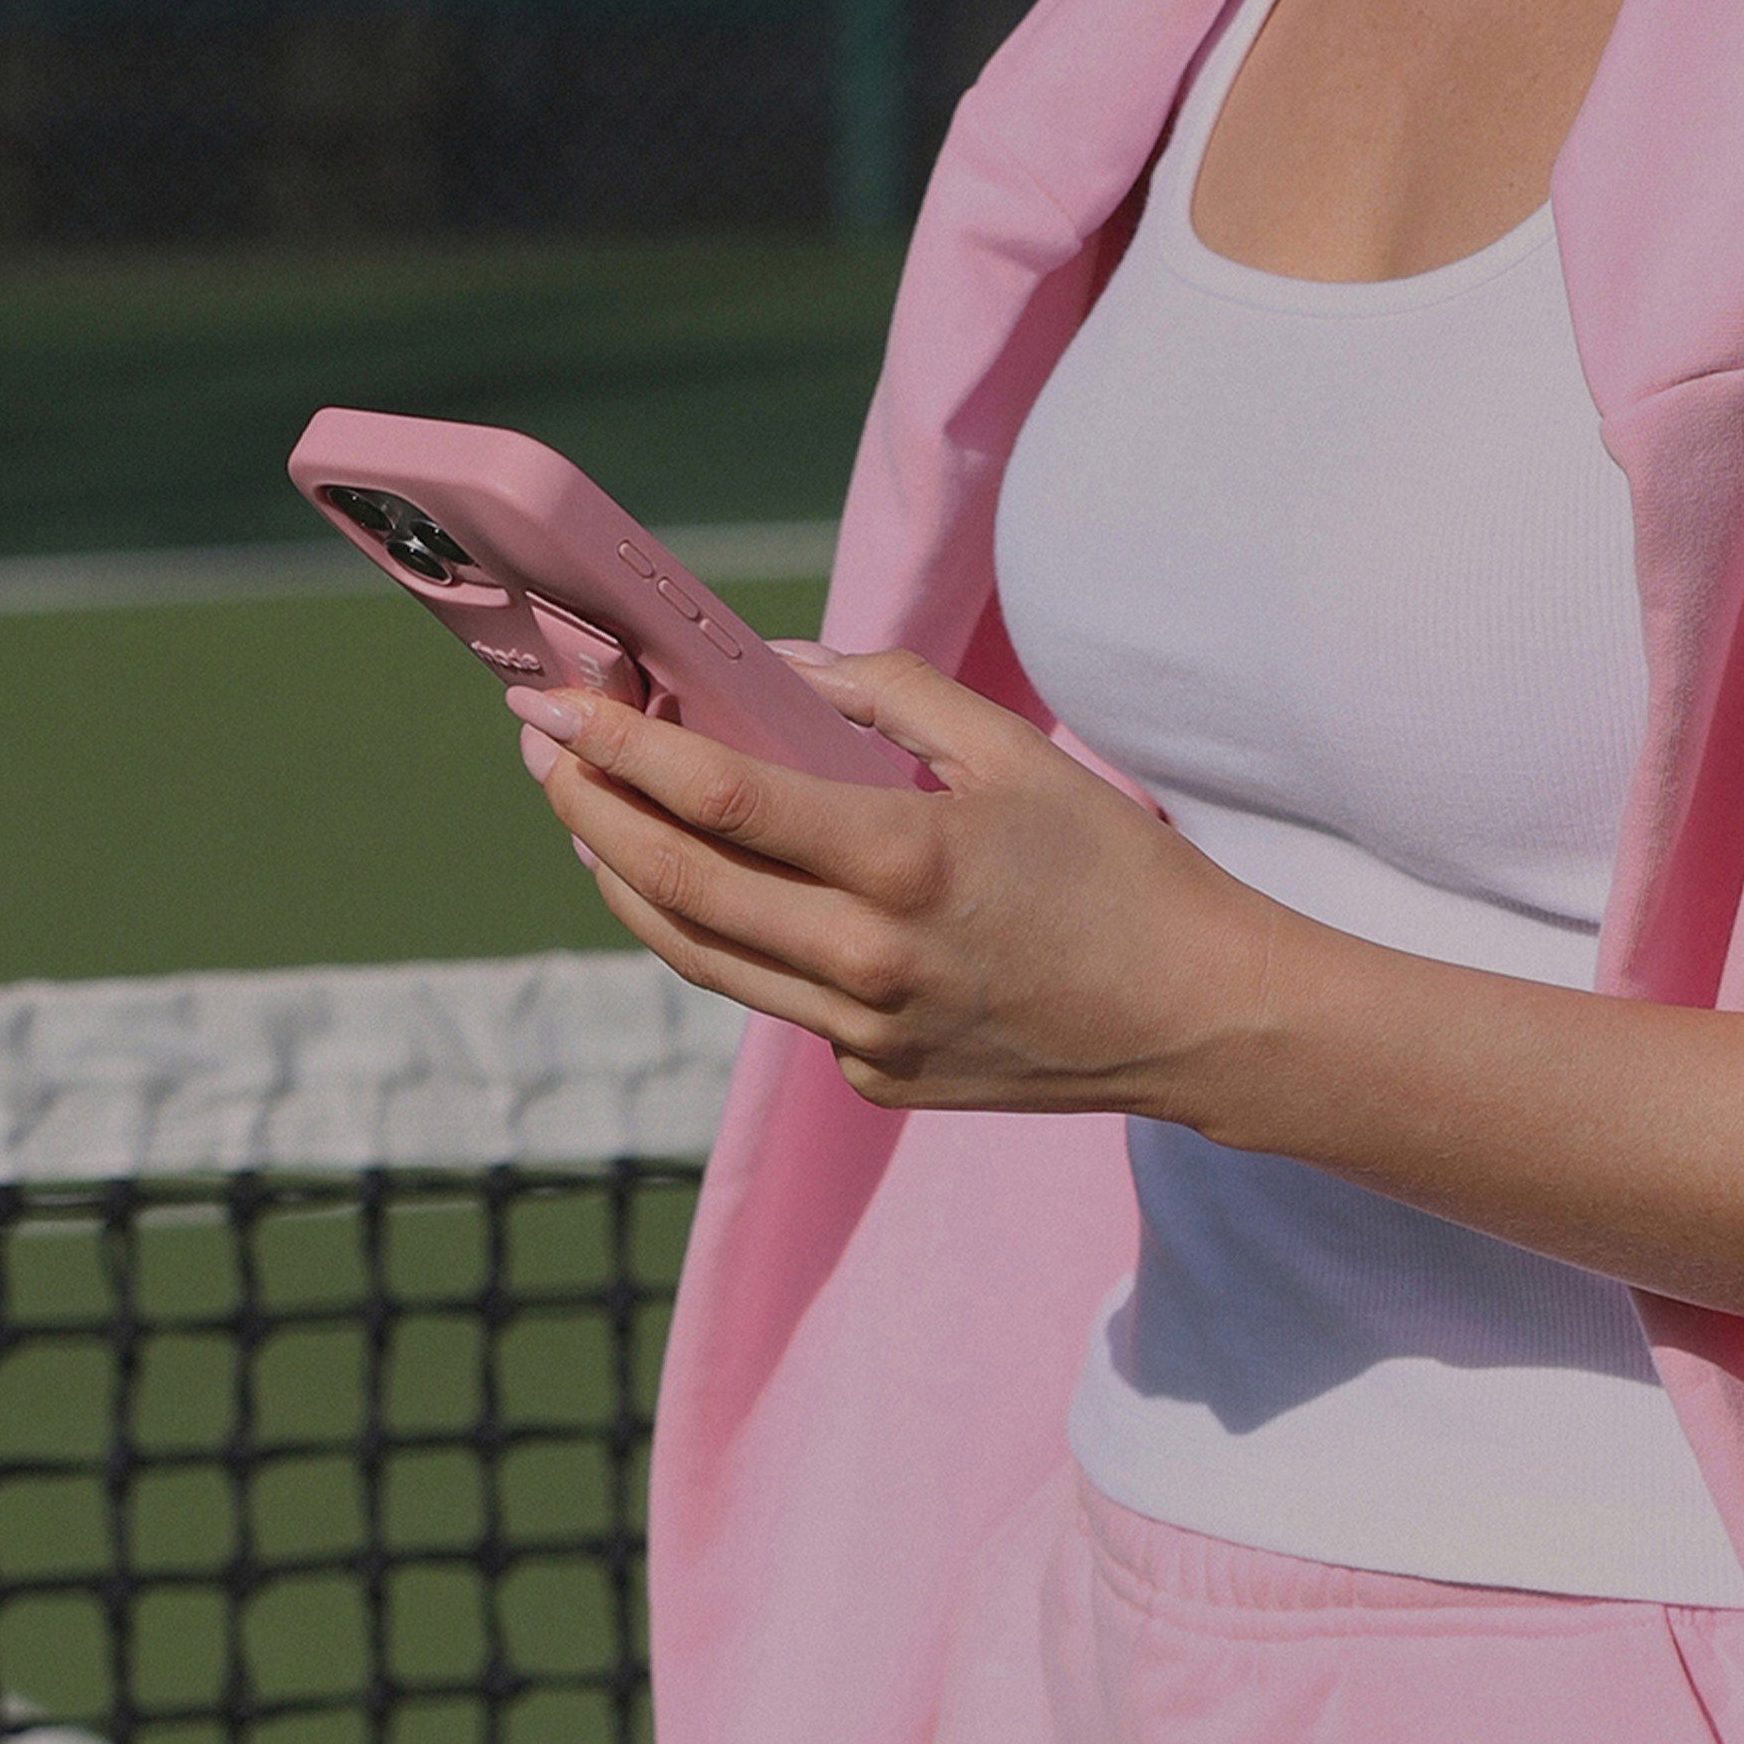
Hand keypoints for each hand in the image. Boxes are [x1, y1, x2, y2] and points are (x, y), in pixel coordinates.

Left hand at [506, 647, 1291, 1115]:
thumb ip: (888, 693)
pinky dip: (736, 939)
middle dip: (588, 809)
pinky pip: (775, 999)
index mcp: (902, 863)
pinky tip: (731, 892)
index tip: (553, 705)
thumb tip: (776, 668)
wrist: (1199, 1017)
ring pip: (699, 954)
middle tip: (544, 752)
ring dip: (628, 880)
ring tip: (594, 820)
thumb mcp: (1016, 752)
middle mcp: (867, 961)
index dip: (617, 745)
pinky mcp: (875, 1076)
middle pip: (672, 883)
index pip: (715, 796)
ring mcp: (865, 1034)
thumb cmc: (1121, 873)